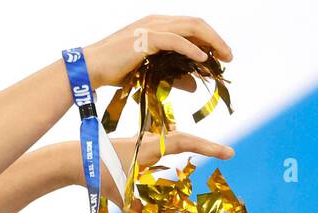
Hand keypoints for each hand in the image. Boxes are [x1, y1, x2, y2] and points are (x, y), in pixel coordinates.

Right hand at [82, 15, 231, 88]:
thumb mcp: (149, 74)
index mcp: (157, 26)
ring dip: (210, 41)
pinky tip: (202, 59)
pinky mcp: (146, 39)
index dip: (209, 39)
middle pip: (196, 23)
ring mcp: (151, 28)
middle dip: (215, 39)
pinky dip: (191, 49)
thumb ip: (173, 77)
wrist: (89, 69)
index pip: (190, 27)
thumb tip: (194, 86)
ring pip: (190, 28)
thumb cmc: (113, 72)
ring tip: (222, 57)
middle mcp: (156, 22)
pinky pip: (175, 41)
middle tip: (229, 56)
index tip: (221, 56)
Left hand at [103, 130, 233, 204]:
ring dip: (183, 148)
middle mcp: (147, 140)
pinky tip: (162, 168)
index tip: (229, 153)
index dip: (210, 147)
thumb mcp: (124, 196)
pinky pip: (154, 148)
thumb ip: (143, 211)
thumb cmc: (100, 175)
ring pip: (167, 142)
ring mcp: (138, 141)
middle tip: (222, 154)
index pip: (187, 142)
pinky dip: (163, 157)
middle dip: (203, 147)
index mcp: (151, 147)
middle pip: (181, 139)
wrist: (73, 160)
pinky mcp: (129, 146)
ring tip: (200, 155)